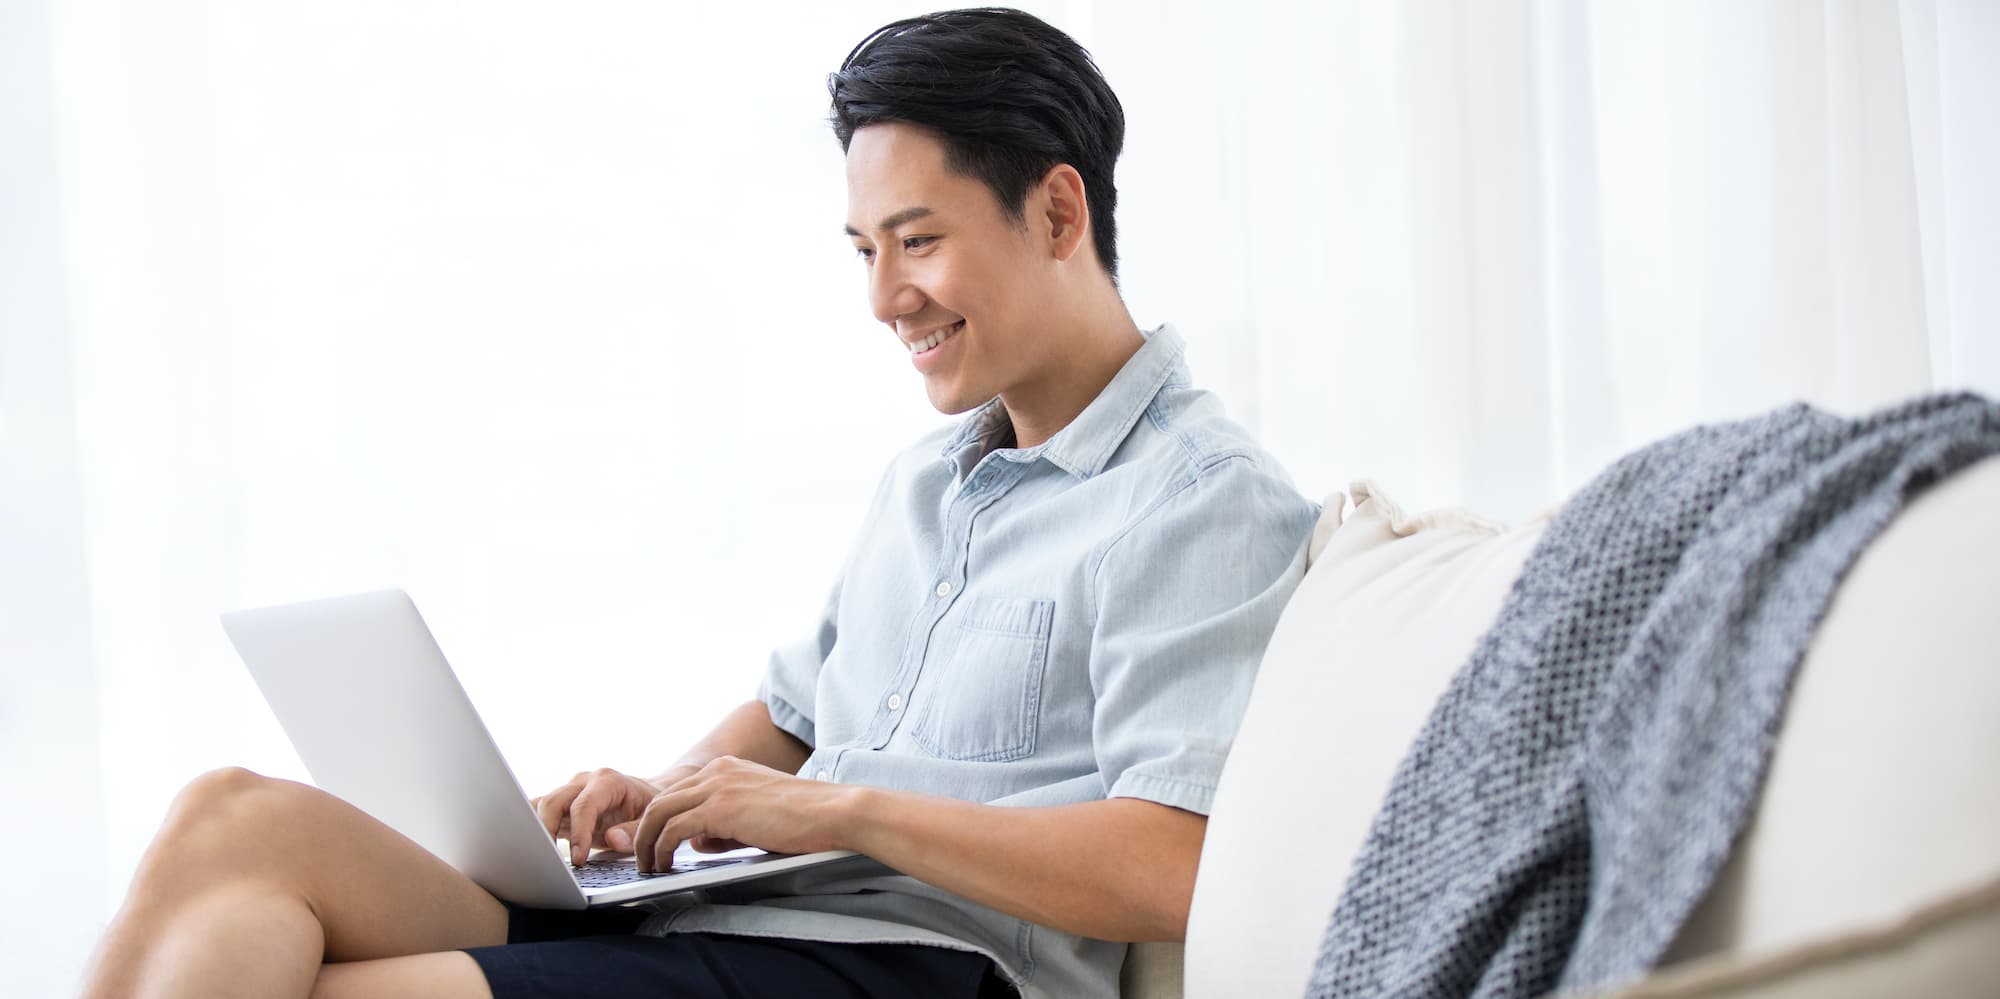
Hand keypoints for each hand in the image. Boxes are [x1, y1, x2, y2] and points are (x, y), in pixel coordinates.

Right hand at [532, 768, 663, 865]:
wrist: (645, 795)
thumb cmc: (647, 807)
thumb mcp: (650, 819)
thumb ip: (634, 830)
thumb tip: (612, 839)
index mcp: (607, 781)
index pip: (583, 806)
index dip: (578, 833)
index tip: (578, 859)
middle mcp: (583, 782)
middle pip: (553, 801)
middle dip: (546, 830)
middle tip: (550, 861)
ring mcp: (569, 791)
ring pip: (540, 805)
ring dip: (535, 830)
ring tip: (536, 856)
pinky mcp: (561, 805)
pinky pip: (539, 812)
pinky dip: (531, 827)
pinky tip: (528, 844)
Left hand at [633, 756, 853, 872]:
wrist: (831, 812)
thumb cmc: (803, 818)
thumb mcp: (755, 816)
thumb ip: (724, 825)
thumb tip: (699, 842)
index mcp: (727, 769)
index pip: (679, 792)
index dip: (661, 820)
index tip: (655, 843)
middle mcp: (717, 771)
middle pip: (661, 800)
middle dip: (644, 832)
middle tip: (644, 859)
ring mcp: (717, 787)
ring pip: (659, 812)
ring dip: (646, 842)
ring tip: (648, 866)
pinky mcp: (720, 808)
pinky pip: (673, 829)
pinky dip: (661, 848)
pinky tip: (664, 865)